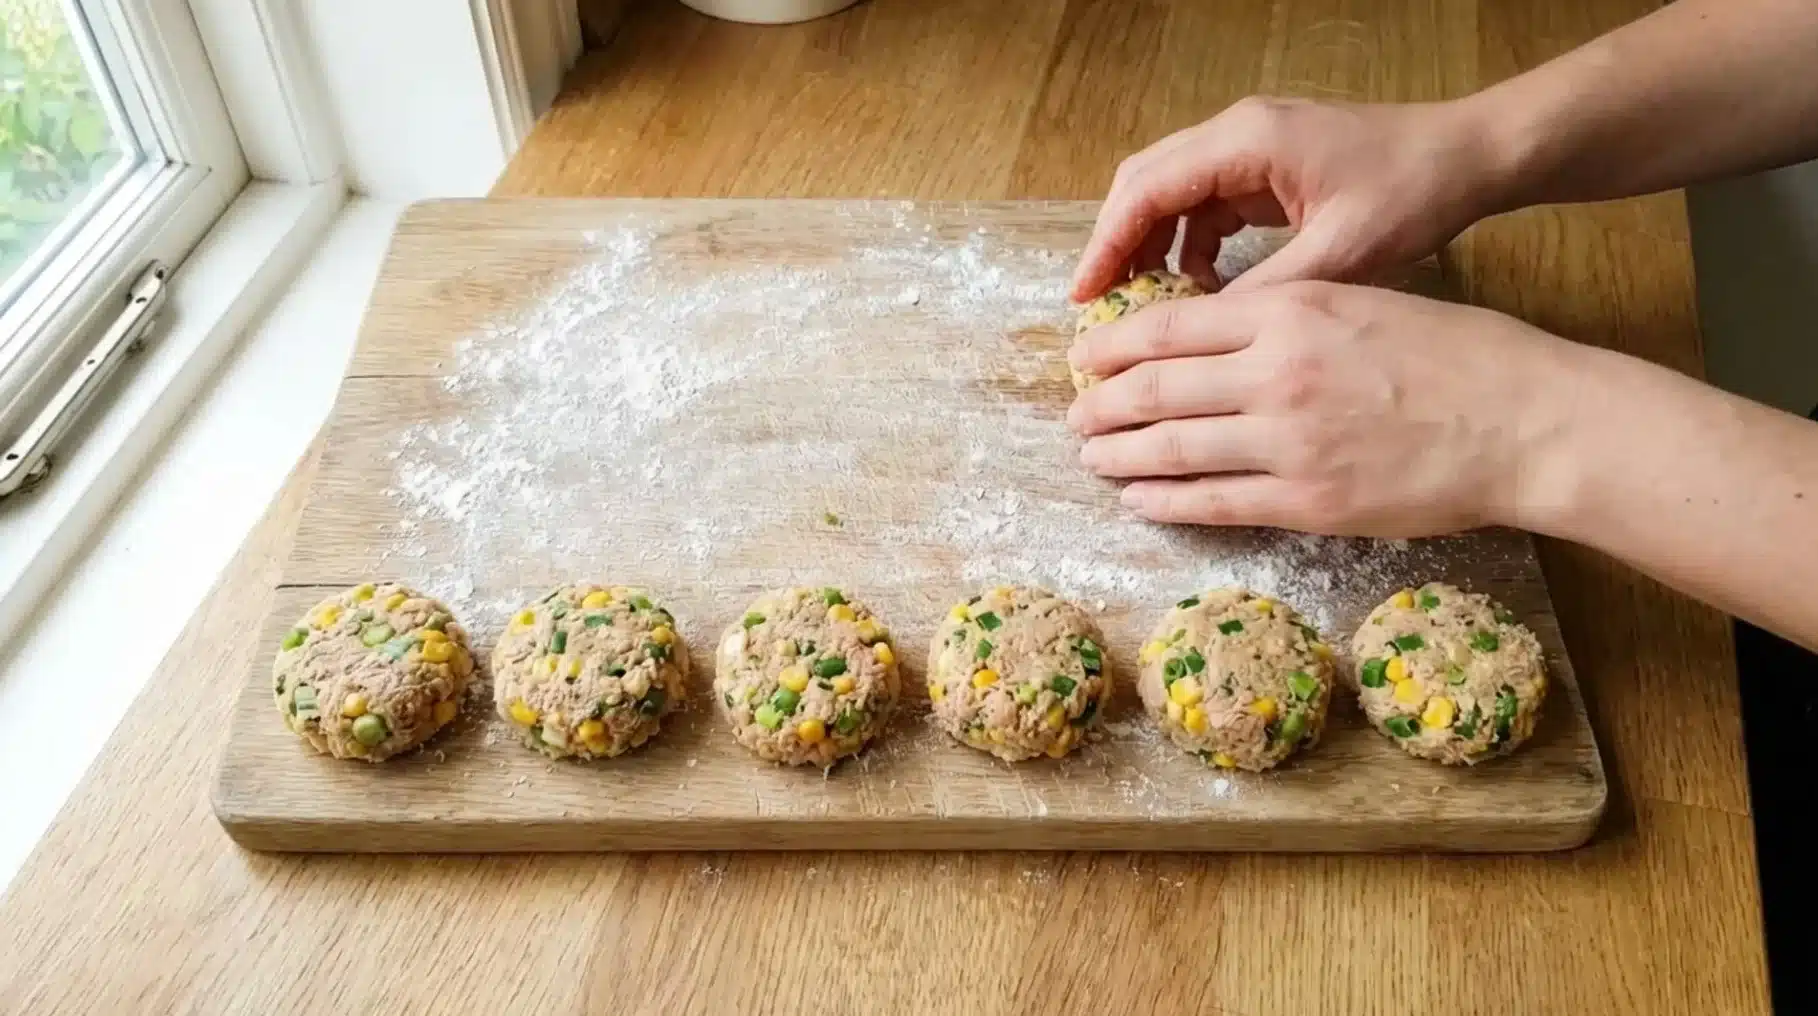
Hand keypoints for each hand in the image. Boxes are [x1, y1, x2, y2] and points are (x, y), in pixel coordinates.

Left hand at [1065, 282, 1588, 538]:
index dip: (1113, 346)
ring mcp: (1289, 442)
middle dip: (1102, 405)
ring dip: (1120, 455)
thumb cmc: (1456, 352)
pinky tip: (1138, 499)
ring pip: (1173, 449)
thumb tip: (1212, 335)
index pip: (1168, 328)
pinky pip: (1214, 503)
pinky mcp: (1308, 501)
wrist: (1524, 419)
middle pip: (1155, 390)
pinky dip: (1165, 501)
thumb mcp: (1360, 299)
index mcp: (1289, 311)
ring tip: (1091, 457)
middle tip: (1076, 415)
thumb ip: (1284, 316)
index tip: (1086, 357)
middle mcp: (1277, 373)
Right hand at [1069, 97, 1511, 301]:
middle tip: (1100, 310)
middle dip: (1118, 247)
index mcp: (1247, 142)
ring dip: (1152, 250)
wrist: (1469, 158)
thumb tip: (1199, 337)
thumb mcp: (1339, 256)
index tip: (1085, 297)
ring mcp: (1250, 149)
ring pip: (1171, 196)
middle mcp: (1238, 134)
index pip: (1147, 190)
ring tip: (1145, 312)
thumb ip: (1263, 292)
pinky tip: (1202, 292)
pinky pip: (1206, 206)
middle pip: (1146, 186)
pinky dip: (1191, 247)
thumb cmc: (1414, 193)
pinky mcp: (1267, 168)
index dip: (1108, 246)